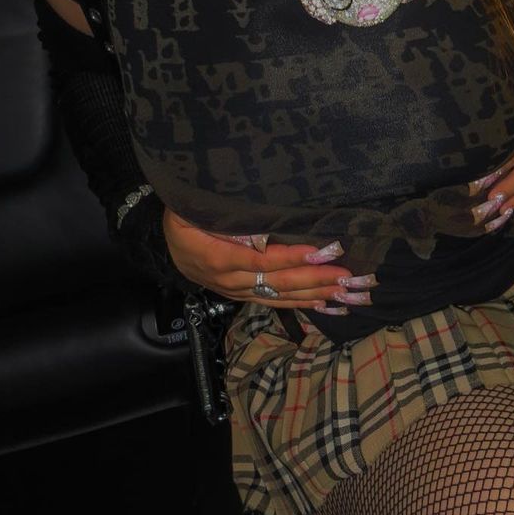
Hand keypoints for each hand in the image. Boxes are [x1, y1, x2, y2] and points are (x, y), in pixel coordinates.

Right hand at [162, 207, 374, 313]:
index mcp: (217, 257)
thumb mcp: (194, 211)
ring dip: (313, 294)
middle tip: (345, 275)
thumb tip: (261, 231)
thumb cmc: (185, 216)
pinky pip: (273, 301)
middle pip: (276, 282)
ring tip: (343, 292)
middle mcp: (229, 280)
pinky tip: (324, 303)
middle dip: (314, 279)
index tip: (320, 252)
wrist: (168, 241)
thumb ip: (226, 221)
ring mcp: (236, 290)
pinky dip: (300, 303)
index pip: (261, 260)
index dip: (291, 257)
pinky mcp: (242, 295)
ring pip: (278, 295)